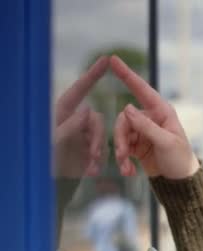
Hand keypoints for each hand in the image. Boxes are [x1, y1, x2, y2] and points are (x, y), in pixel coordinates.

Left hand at [53, 56, 107, 177]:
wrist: (47, 187)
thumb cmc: (44, 162)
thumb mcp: (54, 143)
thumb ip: (70, 126)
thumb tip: (88, 108)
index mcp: (62, 114)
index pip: (80, 90)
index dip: (93, 74)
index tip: (107, 59)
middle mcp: (74, 122)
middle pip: (96, 119)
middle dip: (97, 137)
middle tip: (93, 156)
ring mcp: (82, 136)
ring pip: (102, 136)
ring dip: (98, 152)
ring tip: (90, 168)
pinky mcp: (88, 151)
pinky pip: (103, 150)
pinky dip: (98, 161)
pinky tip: (89, 173)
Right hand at [109, 55, 198, 178]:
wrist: (180, 181)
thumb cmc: (180, 159)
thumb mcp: (166, 142)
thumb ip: (146, 126)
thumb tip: (126, 107)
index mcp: (161, 111)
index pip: (141, 89)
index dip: (126, 74)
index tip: (112, 59)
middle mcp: (150, 118)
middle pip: (124, 118)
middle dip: (120, 137)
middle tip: (122, 155)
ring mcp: (142, 131)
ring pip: (120, 134)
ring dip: (120, 152)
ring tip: (126, 168)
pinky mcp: (136, 145)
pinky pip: (122, 147)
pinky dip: (123, 160)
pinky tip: (129, 171)